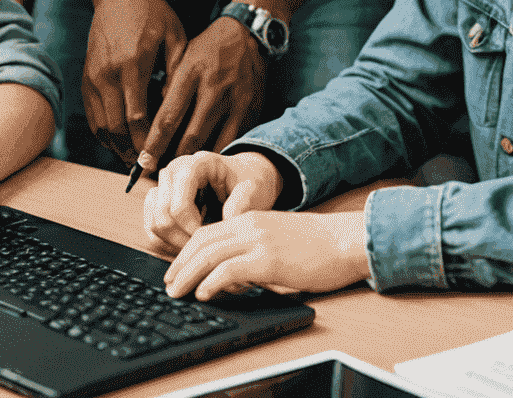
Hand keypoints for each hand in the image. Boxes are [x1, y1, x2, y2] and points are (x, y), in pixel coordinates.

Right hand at [82, 0, 188, 163]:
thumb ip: (177, 71)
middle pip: (116, 128)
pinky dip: (104, 133)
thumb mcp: (174, 36)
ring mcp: (93, 76)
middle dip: (132, 153)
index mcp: (132, 64)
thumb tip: (180, 108)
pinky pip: (93, 115)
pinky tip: (120, 141)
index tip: (161, 157)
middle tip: (148, 168)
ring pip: (101, 126)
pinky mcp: (86, 76)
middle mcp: (108, 73)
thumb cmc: (152, 13)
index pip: (137, 117)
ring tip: (135, 160)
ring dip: (117, 147)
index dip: (148, 143)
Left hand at [134, 17, 267, 174]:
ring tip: (186, 172)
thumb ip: (171, 87)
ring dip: (200, 161)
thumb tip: (156, 123)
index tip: (143, 162)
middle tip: (162, 174)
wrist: (247, 33)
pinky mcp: (252, 110)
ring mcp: (237, 101)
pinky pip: (235, 141)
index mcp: (192, 73)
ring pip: (216, 144)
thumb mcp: (183, 57)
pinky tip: (211, 160)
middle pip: (191, 137)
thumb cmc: (209, 47)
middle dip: (175, 160)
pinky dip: (221, 152)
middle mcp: (215, 89)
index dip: (154, 144)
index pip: (169, 117)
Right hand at [144, 149, 284, 254]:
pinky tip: (187, 245)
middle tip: (203, 249)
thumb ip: (242, 203)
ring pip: (153, 222)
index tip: (209, 239)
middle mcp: (175, 170)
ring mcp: (164, 185)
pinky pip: (151, 227)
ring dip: (172, 242)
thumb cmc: (249, 181)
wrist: (244, 176)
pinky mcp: (160, 200)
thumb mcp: (254, 189)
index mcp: (198, 163)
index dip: (191, 227)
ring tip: (196, 248)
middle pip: (162, 214)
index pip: (179, 202)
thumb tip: (226, 223)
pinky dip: (166, 242)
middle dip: (181, 238)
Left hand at [162, 205, 369, 301]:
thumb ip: (253, 250)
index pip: (207, 232)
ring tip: (177, 292)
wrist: (344, 241)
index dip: (186, 252)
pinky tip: (204, 293)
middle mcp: (250, 224)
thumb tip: (231, 277)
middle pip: (202, 241)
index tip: (176, 270)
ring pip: (210, 253)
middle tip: (168, 284)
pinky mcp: (268, 259)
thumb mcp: (277, 239)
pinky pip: (230, 269)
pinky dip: (212, 281)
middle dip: (180, 264)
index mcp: (250, 218)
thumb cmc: (316, 246)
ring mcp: (258, 240)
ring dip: (188, 274)